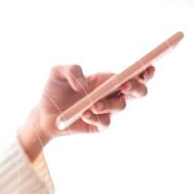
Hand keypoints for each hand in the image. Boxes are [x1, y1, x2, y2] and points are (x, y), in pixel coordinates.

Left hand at [18, 64, 154, 159]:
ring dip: (110, 103)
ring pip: (121, 106)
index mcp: (107, 79)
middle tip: (126, 84)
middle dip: (136, 87)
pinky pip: (105, 122)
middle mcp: (111, 94)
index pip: (133, 74)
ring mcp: (106, 111)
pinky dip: (96, 117)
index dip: (144, 71)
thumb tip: (84, 85)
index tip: (149, 67)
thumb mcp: (57, 73)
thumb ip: (71, 70)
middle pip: (137, 91)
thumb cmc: (54, 90)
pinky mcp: (98, 125)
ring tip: (93, 104)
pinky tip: (85, 113)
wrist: (43, 114)